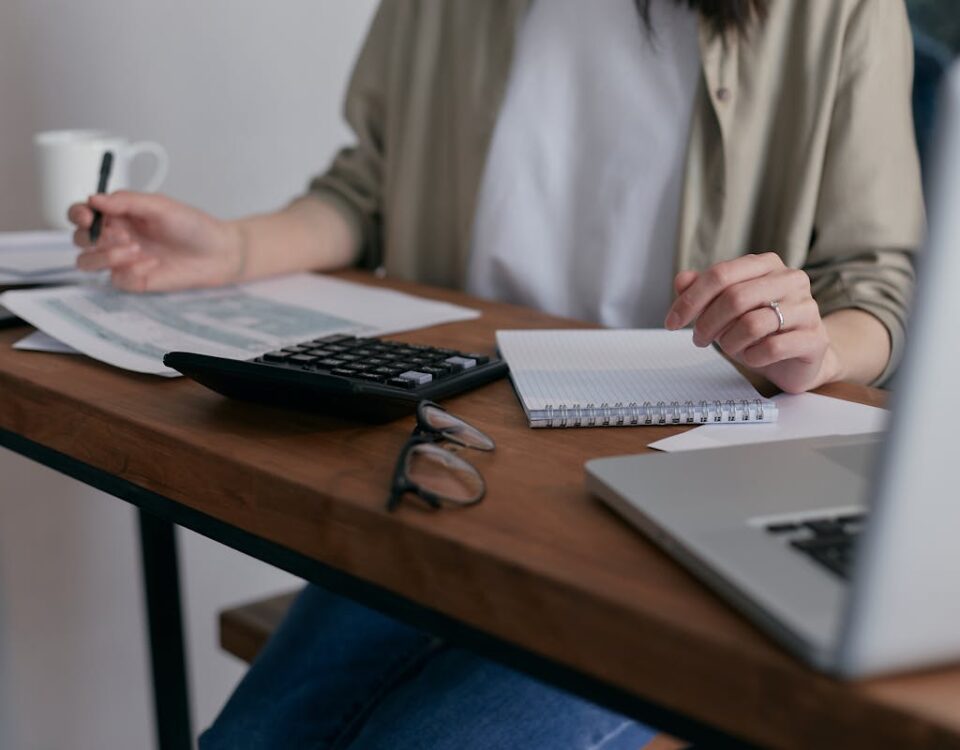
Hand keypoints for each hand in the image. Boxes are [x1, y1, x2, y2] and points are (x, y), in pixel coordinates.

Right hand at [68, 191, 243, 291]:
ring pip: (87, 262)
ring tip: (135, 248)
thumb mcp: (160, 206)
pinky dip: (131, 271)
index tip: (88, 216)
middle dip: (93, 237)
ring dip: (105, 256)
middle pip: (78, 238)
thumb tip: (94, 199)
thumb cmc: (192, 226)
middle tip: (123, 235)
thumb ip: (127, 201)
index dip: (78, 214)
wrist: (218, 253)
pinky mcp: (133, 280)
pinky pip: (116, 279)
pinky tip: (153, 264)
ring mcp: (122, 260)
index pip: (81, 213)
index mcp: (118, 214)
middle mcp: (115, 237)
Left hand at [664, 253, 840, 392]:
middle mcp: (790, 279)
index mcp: (766, 265)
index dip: (690, 300)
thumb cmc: (759, 329)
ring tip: (730, 348)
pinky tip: (752, 357)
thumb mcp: (725, 308)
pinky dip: (752, 357)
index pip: (720, 275)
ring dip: (729, 342)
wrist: (798, 358)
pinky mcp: (815, 338)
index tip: (671, 322)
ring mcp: (807, 308)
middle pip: (734, 298)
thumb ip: (703, 291)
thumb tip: (682, 280)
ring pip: (752, 324)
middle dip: (707, 323)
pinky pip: (772, 347)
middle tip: (699, 339)